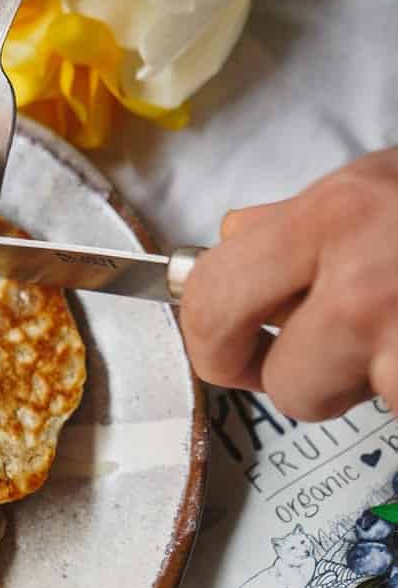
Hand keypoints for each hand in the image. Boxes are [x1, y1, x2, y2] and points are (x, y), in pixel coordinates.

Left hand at [179, 150, 397, 420]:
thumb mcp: (381, 181)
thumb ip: (300, 216)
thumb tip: (236, 236)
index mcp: (334, 217)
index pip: (213, 292)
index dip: (209, 334)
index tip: (222, 343)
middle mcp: (361, 282)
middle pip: (276, 379)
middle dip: (284, 378)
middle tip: (308, 364)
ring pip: (329, 403)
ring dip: (357, 382)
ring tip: (392, 333)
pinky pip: (387, 406)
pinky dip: (397, 387)